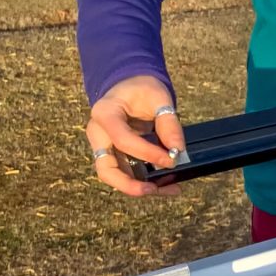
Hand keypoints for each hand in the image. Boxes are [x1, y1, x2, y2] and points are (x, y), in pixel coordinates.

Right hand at [84, 75, 183, 195]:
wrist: (131, 86)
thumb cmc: (143, 89)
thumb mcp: (159, 97)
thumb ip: (169, 122)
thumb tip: (178, 150)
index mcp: (105, 113)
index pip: (122, 140)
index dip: (147, 153)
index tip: (172, 159)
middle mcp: (98, 133)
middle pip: (105, 168)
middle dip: (129, 184)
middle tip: (154, 189)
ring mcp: (103, 146)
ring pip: (115, 176)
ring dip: (139, 187)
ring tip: (170, 189)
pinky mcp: (114, 155)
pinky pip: (126, 174)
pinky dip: (144, 182)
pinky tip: (168, 186)